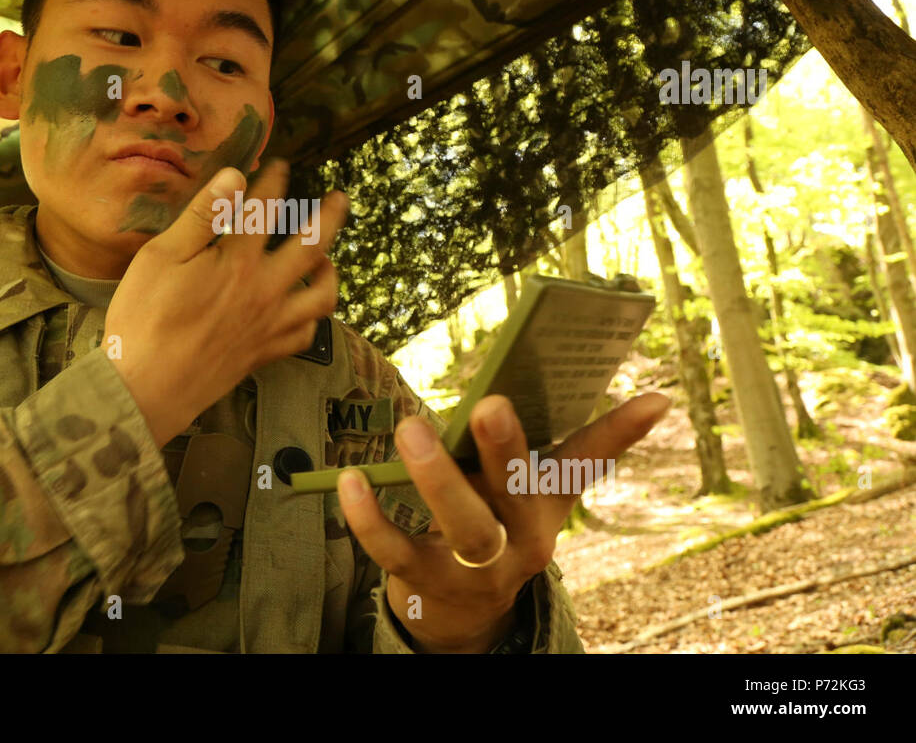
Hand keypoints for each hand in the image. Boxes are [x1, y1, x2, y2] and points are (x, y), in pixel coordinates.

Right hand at [105, 159, 348, 447]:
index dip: (274, 182)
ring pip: (321, 296)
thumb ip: (202, 215)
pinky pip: (305, 335)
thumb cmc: (144, 318)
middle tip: (340, 198)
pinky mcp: (264, 354)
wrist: (146, 388)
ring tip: (326, 258)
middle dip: (330, 217)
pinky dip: (312, 319)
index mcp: (239, 261)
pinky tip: (305, 310)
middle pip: (313, 247)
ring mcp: (270, 325)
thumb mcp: (161, 256)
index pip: (266, 210)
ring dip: (330, 271)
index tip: (280, 164)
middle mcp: (266, 291)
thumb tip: (236, 176)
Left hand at [337, 391, 670, 651]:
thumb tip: (660, 400)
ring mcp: (472, 566)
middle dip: (505, 450)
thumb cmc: (501, 525)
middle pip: (515, 494)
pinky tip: (350, 481)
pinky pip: (394, 551)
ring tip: (410, 429)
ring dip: (436, 477)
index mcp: (544, 509)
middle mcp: (517, 540)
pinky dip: (369, 518)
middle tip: (488, 402)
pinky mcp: (423, 580)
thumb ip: (586, 447)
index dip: (618, 433)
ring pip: (462, 526)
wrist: (465, 612)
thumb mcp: (541, 494)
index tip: (654, 397)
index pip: (584, 466)